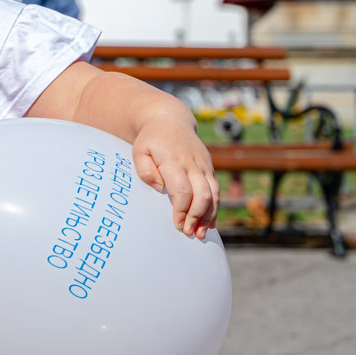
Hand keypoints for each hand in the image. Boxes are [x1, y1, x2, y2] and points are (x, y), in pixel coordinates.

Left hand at [131, 120, 218, 238]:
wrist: (170, 120)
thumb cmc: (151, 139)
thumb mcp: (139, 151)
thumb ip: (145, 170)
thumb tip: (159, 188)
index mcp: (173, 161)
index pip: (183, 190)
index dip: (182, 210)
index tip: (177, 223)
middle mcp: (192, 164)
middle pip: (202, 195)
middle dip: (197, 217)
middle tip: (187, 233)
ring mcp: (203, 166)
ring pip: (213, 194)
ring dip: (208, 216)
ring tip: (200, 234)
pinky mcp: (209, 168)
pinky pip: (216, 190)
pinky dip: (214, 208)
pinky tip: (209, 223)